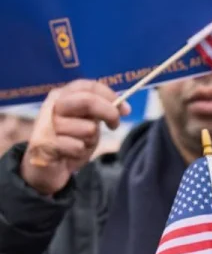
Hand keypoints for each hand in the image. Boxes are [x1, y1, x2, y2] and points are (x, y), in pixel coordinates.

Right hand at [20, 80, 127, 195]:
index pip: (87, 86)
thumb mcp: (86, 122)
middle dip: (109, 113)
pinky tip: (69, 153)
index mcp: (61, 96)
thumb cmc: (70, 141)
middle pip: (88, 101)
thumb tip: (123, 107)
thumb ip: (99, 110)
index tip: (125, 109)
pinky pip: (78, 146)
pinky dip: (80, 152)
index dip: (109, 95)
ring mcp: (46, 125)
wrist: (46, 168)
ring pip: (87, 128)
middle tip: (114, 125)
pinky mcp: (45, 144)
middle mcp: (51, 106)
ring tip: (78, 143)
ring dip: (90, 140)